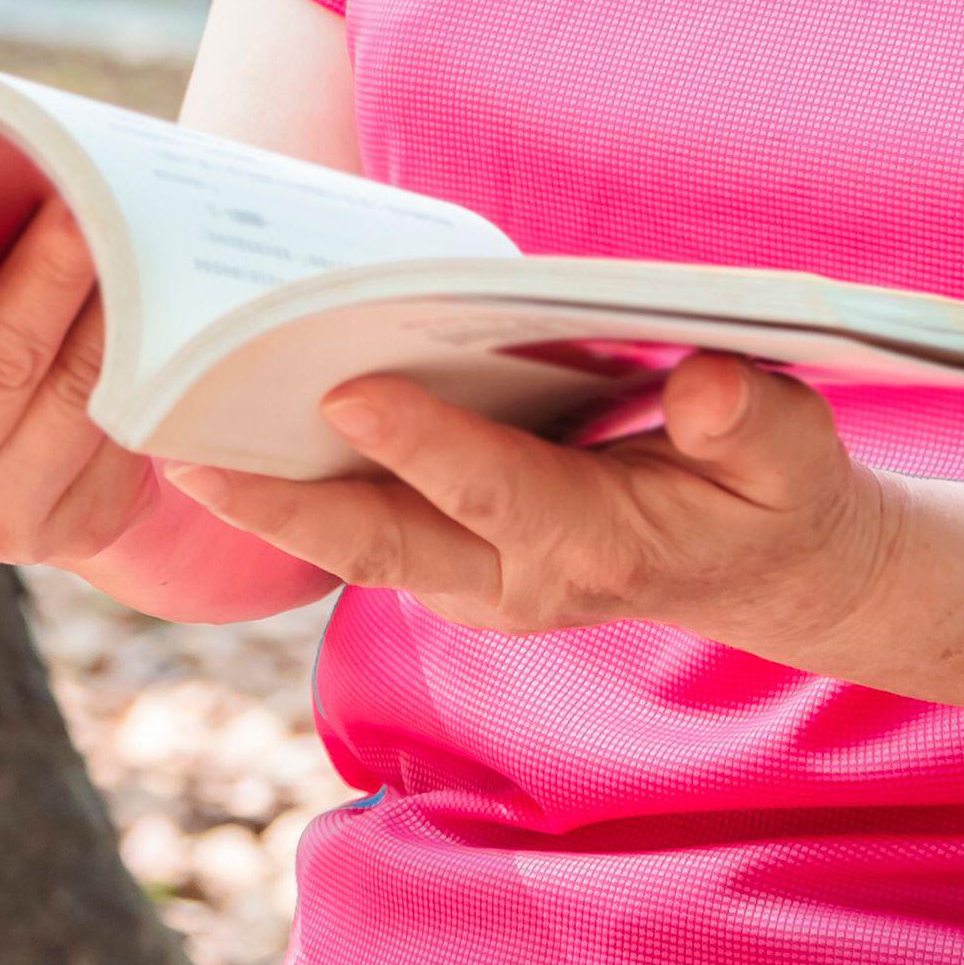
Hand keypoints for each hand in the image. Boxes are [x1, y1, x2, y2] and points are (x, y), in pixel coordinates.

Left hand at [175, 354, 927, 667]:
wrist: (765, 571)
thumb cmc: (775, 493)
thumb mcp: (795, 454)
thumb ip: (753, 420)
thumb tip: (704, 379)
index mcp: (598, 548)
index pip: (495, 491)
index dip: (425, 443)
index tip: (347, 387)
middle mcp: (516, 583)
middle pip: (380, 541)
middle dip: (279, 503)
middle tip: (184, 450)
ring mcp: (474, 585)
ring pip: (351, 543)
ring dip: (260, 500)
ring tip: (168, 434)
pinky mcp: (451, 566)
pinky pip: (357, 528)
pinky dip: (291, 488)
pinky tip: (229, 428)